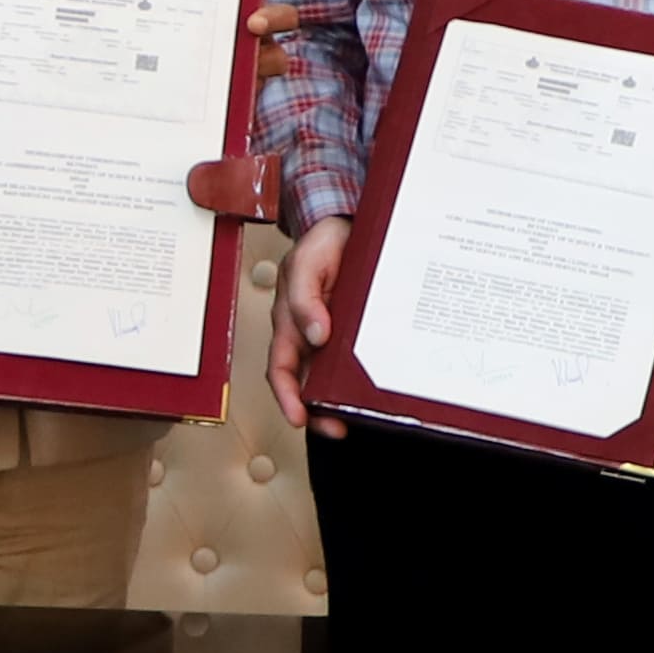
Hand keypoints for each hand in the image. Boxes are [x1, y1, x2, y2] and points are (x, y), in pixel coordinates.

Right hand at [271, 218, 353, 439]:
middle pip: (306, 383)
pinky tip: (373, 390)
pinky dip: (360, 380)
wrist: (349, 224)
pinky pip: (354, 361)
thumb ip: (304, 299)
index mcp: (288, 322)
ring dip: (340, 402)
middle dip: (317, 413)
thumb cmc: (320, 243)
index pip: (281, 368)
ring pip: (331, 378)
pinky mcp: (355, 332)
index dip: (286, 396)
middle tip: (336, 428)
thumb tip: (314, 335)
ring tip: (357, 417)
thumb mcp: (305, 263)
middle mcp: (308, 335)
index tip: (298, 417)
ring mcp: (333, 336)